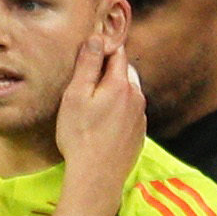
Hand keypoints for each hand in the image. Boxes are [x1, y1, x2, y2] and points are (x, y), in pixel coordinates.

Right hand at [51, 18, 144, 215]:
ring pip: (129, 92)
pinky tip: (103, 124)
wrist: (97, 177)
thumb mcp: (76, 96)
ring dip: (115, 91)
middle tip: (87, 80)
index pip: (117, 52)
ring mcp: (140, 116)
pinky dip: (119, 111)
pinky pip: (130, 112)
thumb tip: (97, 38)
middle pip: (125, 71)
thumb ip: (87, 65)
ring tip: (93, 104)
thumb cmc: (80, 136)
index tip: (91, 50)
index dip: (104, 48)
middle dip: (109, 70)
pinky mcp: (139, 133)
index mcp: (120, 84)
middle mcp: (136, 96)